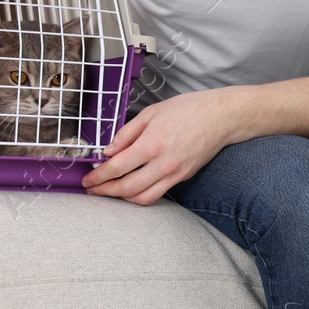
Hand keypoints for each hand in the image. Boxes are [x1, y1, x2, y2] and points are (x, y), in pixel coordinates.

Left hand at [81, 87, 257, 204]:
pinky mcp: (183, 177)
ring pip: (142, 197)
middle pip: (126, 188)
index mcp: (151, 143)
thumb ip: (126, 133)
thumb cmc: (189, 110)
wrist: (221, 117)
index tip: (87, 179)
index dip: (98, 176)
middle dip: (105, 191)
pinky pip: (158, 194)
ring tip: (110, 192)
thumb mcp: (152, 113)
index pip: (117, 167)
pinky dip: (141, 195)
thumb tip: (108, 151)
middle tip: (92, 190)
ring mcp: (175, 173)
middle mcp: (163, 163)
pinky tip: (131, 189)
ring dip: (122, 198)